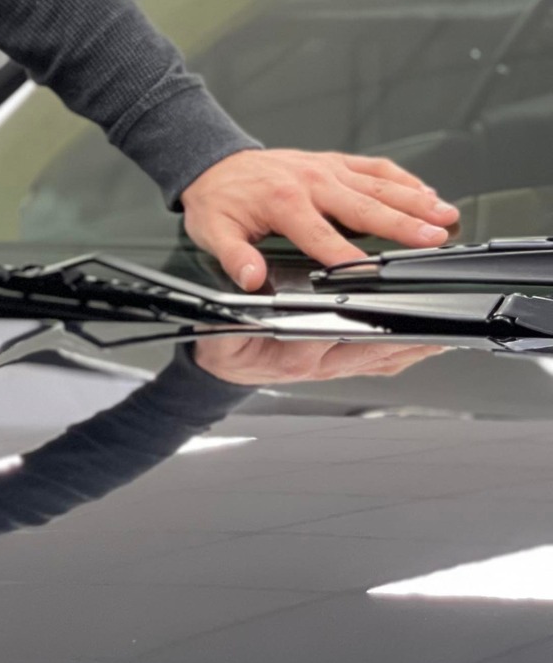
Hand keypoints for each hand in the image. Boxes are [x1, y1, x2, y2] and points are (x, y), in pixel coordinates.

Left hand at [181, 149, 457, 290]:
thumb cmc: (218, 200)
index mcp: (284, 203)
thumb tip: (251, 279)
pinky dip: (402, 178)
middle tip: (435, 238)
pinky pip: (374, 167)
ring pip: (378, 185)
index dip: (348, 258)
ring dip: (415, 200)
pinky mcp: (334, 161)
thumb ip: (234, 257)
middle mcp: (312, 182)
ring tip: (445, 215)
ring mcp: (326, 169)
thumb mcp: (212, 233)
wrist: (214, 163)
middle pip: (365, 208)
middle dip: (403, 224)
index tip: (373, 273)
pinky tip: (425, 190)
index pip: (323, 238)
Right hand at [193, 335, 447, 384]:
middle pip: (373, 354)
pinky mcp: (338, 365)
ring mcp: (331, 367)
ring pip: (382, 360)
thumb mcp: (220, 333)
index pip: (334, 339)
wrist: (222, 370)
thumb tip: (254, 292)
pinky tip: (422, 343)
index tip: (388, 318)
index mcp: (293, 357)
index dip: (366, 329)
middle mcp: (319, 365)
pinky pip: (378, 363)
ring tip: (442, 336)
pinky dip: (404, 353)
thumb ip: (236, 320)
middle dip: (408, 343)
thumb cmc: (225, 348)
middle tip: (437, 329)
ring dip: (414, 351)